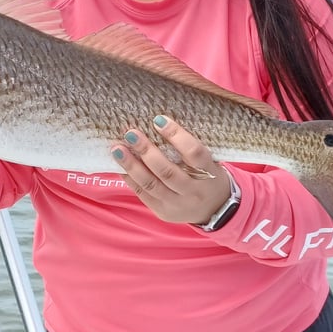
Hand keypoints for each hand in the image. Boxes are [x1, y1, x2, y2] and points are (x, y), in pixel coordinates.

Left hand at [111, 115, 231, 224]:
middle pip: (167, 171)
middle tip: (131, 134)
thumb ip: (189, 148)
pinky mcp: (163, 211)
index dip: (176, 135)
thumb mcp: (209, 162)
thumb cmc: (209, 176)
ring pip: (150, 184)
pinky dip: (130, 178)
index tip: (158, 120)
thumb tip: (158, 123)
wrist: (215, 210)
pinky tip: (120, 165)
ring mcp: (177, 204)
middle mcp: (193, 192)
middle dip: (146, 151)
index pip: (193, 153)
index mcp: (209, 174)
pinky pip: (143, 194)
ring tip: (117, 149)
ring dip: (131, 165)